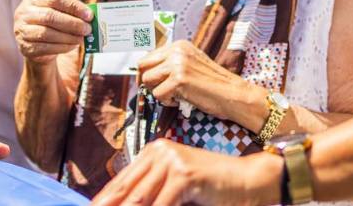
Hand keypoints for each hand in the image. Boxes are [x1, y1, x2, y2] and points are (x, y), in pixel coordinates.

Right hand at [13, 0, 90, 63]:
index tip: (89, 15)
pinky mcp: (25, 47)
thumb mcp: (57, 11)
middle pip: (50, 16)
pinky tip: (73, 46)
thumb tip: (90, 16)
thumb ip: (70, 11)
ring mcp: (22, 30)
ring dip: (69, 37)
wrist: (35, 43)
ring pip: (47, 33)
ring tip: (82, 39)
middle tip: (88, 29)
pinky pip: (46, 48)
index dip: (74, 7)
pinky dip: (63, 47)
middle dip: (72, 23)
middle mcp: (24, 12)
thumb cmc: (50, 23)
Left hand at [91, 139, 279, 205]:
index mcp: (153, 153)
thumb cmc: (213, 189)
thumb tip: (123, 205)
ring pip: (138, 201)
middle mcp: (159, 152)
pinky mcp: (185, 174)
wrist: (250, 181)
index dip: (102, 203)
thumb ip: (151, 195)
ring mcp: (172, 160)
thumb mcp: (176, 190)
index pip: (119, 184)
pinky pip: (161, 205)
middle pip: (123, 192)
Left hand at [136, 40, 250, 122]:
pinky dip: (167, 102)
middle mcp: (177, 51)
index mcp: (179, 45)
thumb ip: (172, 63)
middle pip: (143, 66)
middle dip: (147, 81)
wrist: (233, 93)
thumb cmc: (214, 83)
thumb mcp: (192, 64)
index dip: (147, 72)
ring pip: (147, 80)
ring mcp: (177, 64)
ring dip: (158, 92)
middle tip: (159, 91)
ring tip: (174, 96)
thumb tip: (149, 73)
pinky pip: (158, 95)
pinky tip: (182, 101)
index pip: (149, 56)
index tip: (152, 83)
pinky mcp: (179, 80)